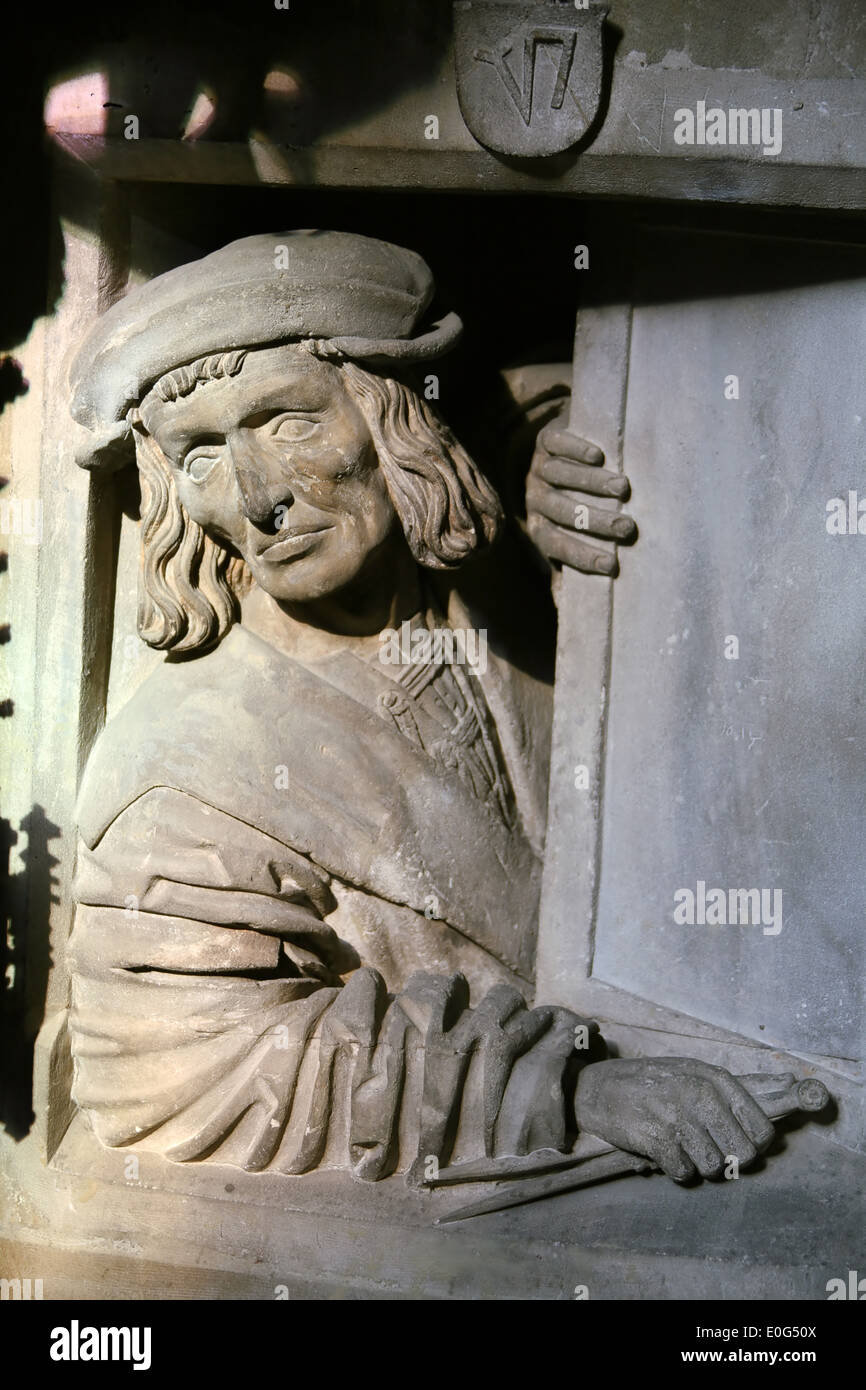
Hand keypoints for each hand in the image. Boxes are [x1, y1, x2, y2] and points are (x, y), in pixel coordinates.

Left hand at [525, 413, 635, 575]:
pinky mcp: (544, 441)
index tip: (612, 566)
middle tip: (627, 527)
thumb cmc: (571, 508)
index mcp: (539, 527)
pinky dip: (575, 449)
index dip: (582, 556)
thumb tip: (576, 616)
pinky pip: (556, 444)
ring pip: (560, 476)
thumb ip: (569, 572)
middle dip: (594, 521)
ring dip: (591, 483)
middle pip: (561, 511)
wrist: (552, 456)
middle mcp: (534, 499)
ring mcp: (537, 469)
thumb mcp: (567, 539)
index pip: (557, 545)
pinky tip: (599, 455)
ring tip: (623, 488)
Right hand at [575, 1058, 775, 1180]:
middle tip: (707, 1149)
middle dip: (728, 1160)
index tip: (736, 1143)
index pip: (761, 1129)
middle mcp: (701, 1095)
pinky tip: (666, 1152)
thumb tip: (789, 1084)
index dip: (754, 1145)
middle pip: (742, 1154)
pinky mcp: (658, 1138)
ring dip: (699, 1165)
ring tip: (683, 1148)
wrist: (600, 1088)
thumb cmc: (652, 1082)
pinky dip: (676, 1169)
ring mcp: (679, 1117)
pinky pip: (685, 1173)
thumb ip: (733, 1088)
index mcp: (715, 1079)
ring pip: (714, 1167)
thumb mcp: (694, 1073)